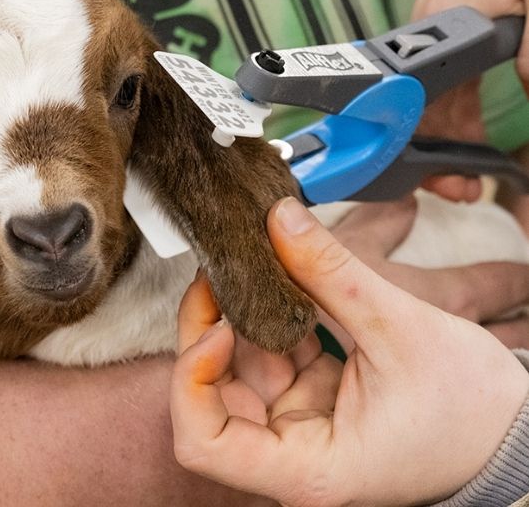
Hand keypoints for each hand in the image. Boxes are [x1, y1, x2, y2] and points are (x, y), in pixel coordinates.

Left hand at [171, 197, 528, 506]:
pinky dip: (270, 316)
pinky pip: (272, 356)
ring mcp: (299, 424)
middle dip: (206, 332)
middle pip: (210, 398)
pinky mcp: (312, 398)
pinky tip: (275, 279)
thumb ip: (332, 272)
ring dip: (236, 316)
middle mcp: (292, 453)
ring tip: (246, 265)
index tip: (217, 327)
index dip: (191, 381)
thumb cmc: (473, 412)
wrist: (513, 433)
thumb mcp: (401, 331)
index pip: (203, 443)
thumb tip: (280, 218)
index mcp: (307, 468)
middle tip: (217, 275)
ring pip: (238, 370)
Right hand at [412, 0, 528, 200]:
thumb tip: (526, 107)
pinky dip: (456, 118)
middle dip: (436, 155)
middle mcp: (426, 29)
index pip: (417, 100)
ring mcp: (434, 29)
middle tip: (462, 189)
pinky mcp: (450, 28)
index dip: (425, 145)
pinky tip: (471, 138)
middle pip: (418, 107)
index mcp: (440, 23)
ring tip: (467, 175)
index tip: (440, 180)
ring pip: (430, 101)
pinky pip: (445, 85)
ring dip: (446, 142)